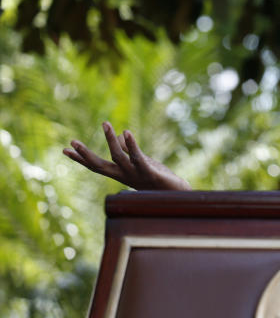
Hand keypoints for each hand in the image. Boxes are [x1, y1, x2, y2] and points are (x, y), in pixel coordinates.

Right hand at [63, 122, 190, 190]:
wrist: (176, 194)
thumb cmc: (157, 177)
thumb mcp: (140, 162)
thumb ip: (129, 151)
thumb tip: (118, 136)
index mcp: (120, 174)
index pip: (96, 166)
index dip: (81, 158)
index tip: (65, 150)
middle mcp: (124, 176)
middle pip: (100, 165)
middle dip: (85, 154)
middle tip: (72, 141)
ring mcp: (136, 174)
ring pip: (118, 157)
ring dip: (110, 139)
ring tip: (105, 124)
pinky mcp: (149, 172)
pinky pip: (138, 157)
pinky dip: (131, 144)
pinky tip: (126, 132)